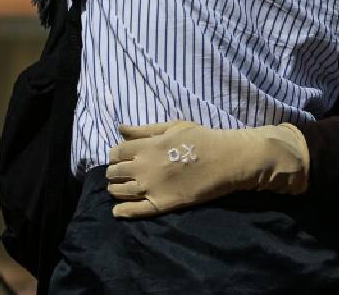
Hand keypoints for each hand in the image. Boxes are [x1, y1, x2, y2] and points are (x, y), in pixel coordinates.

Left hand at [105, 120, 309, 218]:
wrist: (225, 160)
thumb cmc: (200, 138)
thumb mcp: (172, 126)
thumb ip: (144, 130)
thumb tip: (119, 130)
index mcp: (147, 146)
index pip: (117, 152)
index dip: (115, 155)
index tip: (119, 157)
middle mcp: (144, 167)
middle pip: (115, 172)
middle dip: (114, 172)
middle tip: (119, 173)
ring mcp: (151, 187)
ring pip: (120, 191)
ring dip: (115, 189)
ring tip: (119, 188)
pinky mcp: (162, 204)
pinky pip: (135, 211)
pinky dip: (122, 211)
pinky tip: (118, 210)